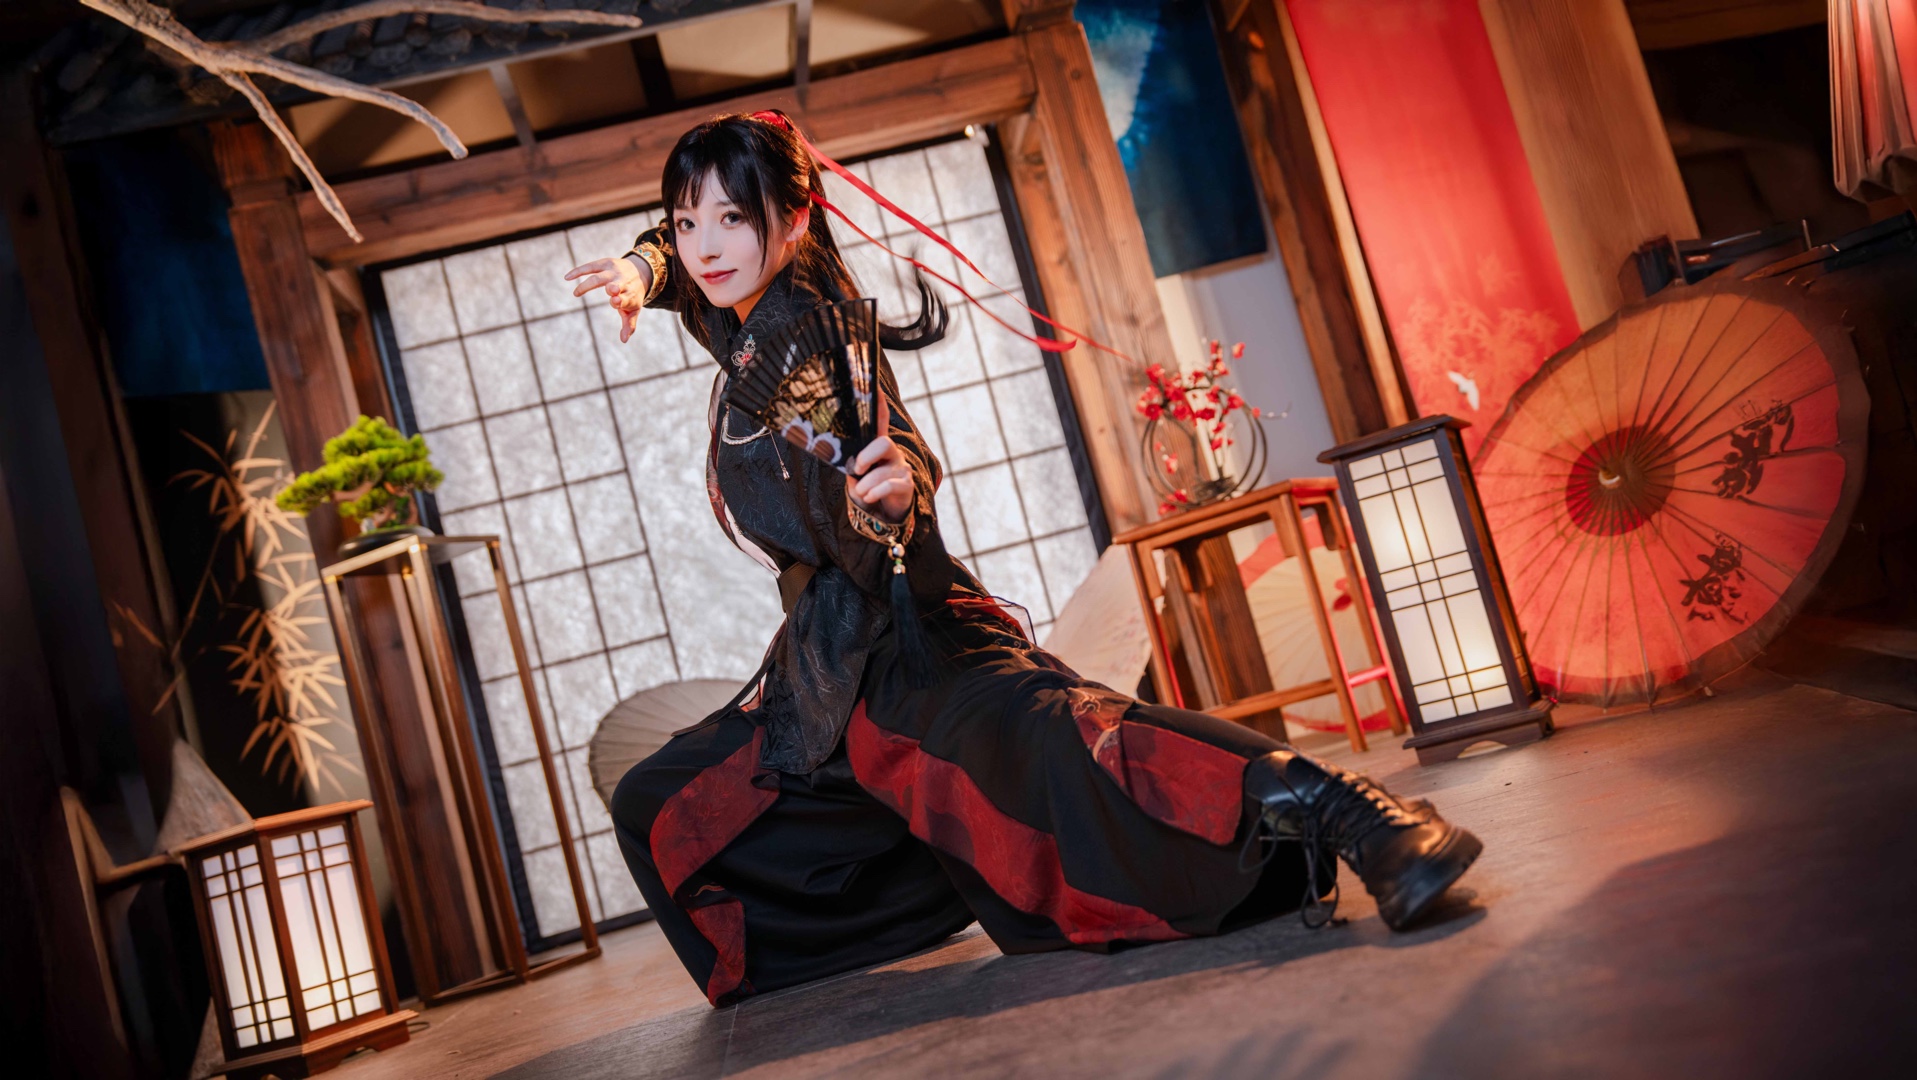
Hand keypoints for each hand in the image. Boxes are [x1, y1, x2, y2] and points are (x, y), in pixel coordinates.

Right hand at [564, 255, 649, 342]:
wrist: (640, 271)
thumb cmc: (633, 295)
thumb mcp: (633, 310)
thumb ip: (629, 325)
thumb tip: (624, 340)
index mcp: (629, 294)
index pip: (625, 298)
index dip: (621, 301)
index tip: (616, 302)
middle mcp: (622, 282)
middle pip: (615, 284)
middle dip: (613, 288)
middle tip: (610, 290)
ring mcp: (613, 271)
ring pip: (599, 277)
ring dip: (589, 284)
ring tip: (576, 293)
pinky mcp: (605, 263)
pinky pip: (589, 267)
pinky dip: (578, 271)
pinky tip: (567, 277)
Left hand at [849, 397, 912, 522]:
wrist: (884, 513)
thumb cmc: (867, 489)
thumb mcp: (856, 476)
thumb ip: (853, 466)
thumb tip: (849, 464)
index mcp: (878, 447)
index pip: (881, 420)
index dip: (879, 404)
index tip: (875, 388)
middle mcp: (892, 453)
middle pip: (883, 443)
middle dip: (866, 456)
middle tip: (858, 469)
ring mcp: (901, 468)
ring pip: (882, 472)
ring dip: (866, 486)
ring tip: (862, 493)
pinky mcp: (907, 484)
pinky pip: (890, 486)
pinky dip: (875, 493)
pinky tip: (870, 497)